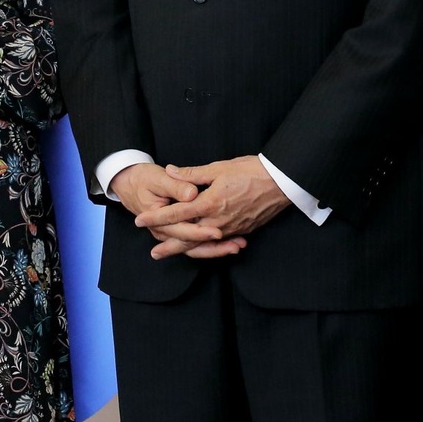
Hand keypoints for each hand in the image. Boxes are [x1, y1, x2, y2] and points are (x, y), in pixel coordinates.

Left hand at [135, 155, 290, 259]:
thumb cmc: (251, 170)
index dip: (157, 217)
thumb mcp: (219, 168)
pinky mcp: (243, 230)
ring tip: (174, 254)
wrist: (282, 182)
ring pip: (204, 243)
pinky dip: (209, 248)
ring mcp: (231, 228)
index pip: (176, 213)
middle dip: (169, 245)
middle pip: (188, 237)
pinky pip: (221, 242)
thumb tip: (171, 171)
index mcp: (209, 203)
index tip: (140, 221)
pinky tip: (203, 248)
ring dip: (187, 249)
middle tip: (154, 253)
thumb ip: (193, 174)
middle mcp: (218, 220)